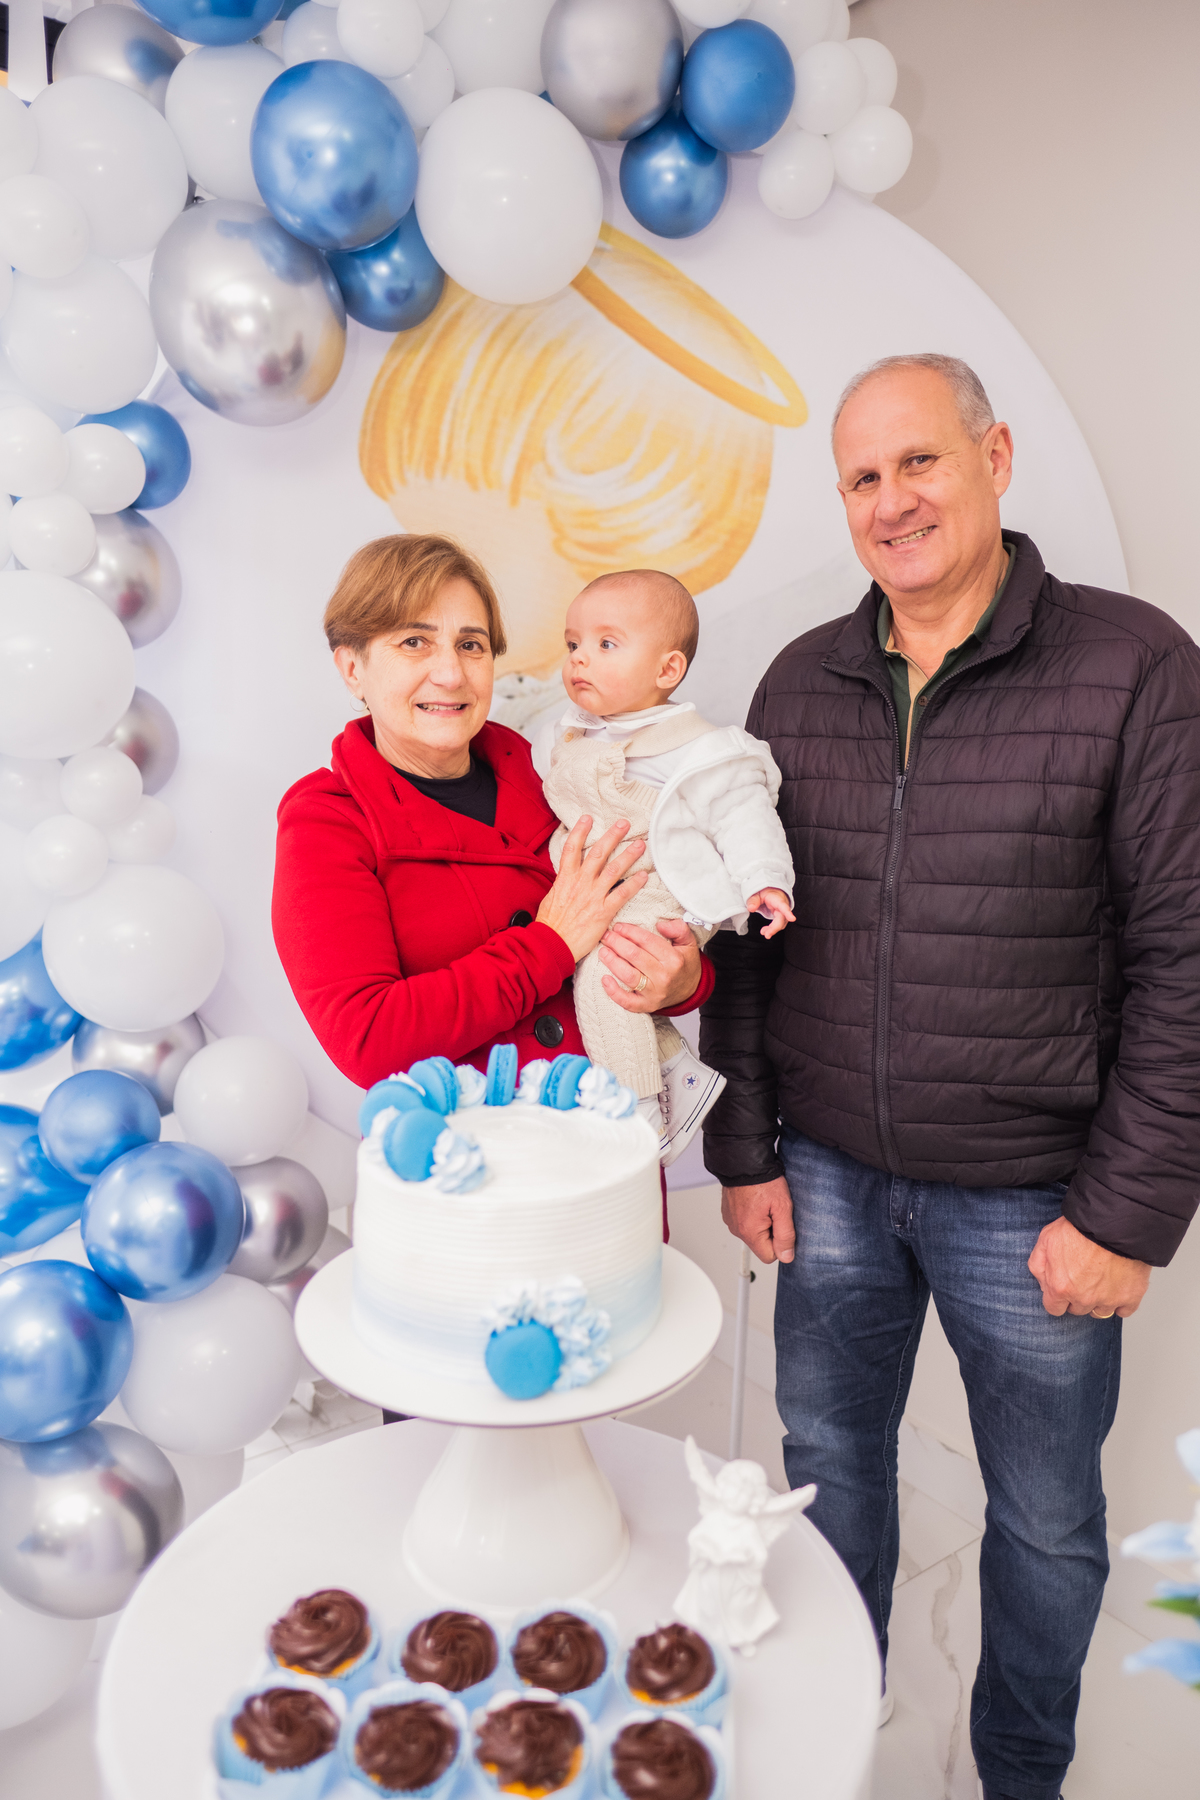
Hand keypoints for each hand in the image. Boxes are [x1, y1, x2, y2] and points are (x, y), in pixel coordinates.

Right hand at [536, 815, 647, 960]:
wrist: (551, 944)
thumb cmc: (550, 924)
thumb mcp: (551, 898)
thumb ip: (563, 885)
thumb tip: (567, 878)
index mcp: (565, 878)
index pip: (572, 848)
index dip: (580, 831)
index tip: (588, 818)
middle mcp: (580, 883)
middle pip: (598, 853)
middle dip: (612, 836)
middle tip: (624, 824)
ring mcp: (593, 895)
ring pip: (614, 869)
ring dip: (629, 855)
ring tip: (640, 845)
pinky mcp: (603, 911)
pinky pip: (622, 893)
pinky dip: (634, 883)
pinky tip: (644, 876)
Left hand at [599, 917, 701, 1012]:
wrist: (689, 990)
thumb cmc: (684, 964)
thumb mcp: (689, 943)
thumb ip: (679, 929)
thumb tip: (661, 924)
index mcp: (674, 960)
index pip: (647, 941)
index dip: (630, 932)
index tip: (618, 926)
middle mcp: (664, 977)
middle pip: (634, 956)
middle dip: (616, 943)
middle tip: (606, 935)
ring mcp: (654, 993)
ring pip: (628, 976)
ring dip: (612, 962)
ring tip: (603, 951)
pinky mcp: (646, 1005)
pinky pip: (627, 1001)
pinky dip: (614, 992)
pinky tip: (604, 979)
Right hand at [721, 1178, 794, 1264]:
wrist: (744, 1160)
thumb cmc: (763, 1180)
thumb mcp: (783, 1207)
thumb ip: (786, 1235)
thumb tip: (786, 1256)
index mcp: (749, 1231)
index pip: (769, 1256)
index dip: (780, 1242)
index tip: (781, 1223)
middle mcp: (737, 1229)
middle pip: (761, 1244)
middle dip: (771, 1231)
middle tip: (774, 1210)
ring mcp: (731, 1221)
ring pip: (753, 1233)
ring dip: (761, 1222)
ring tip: (765, 1203)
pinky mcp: (729, 1213)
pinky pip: (744, 1222)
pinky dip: (752, 1214)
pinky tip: (756, 1200)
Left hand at [746, 887, 794, 939]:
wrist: (770, 890)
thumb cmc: (765, 891)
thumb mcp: (756, 893)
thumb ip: (753, 900)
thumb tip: (751, 908)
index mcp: (777, 898)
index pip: (783, 905)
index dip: (787, 913)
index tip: (792, 919)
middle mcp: (783, 905)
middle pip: (782, 918)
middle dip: (775, 927)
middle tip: (766, 934)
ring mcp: (783, 911)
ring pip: (781, 923)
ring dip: (773, 929)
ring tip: (763, 932)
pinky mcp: (781, 916)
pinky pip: (779, 924)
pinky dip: (773, 929)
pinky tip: (766, 930)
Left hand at [1027, 1214, 1149, 1318]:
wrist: (1113, 1222)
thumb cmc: (1080, 1228)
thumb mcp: (1046, 1240)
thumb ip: (1038, 1265)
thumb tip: (1043, 1283)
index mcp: (1061, 1288)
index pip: (1054, 1308)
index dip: (1057, 1297)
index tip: (1063, 1288)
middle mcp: (1084, 1298)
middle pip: (1078, 1309)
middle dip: (1078, 1296)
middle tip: (1084, 1277)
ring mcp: (1108, 1300)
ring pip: (1100, 1312)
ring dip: (1099, 1301)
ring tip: (1101, 1281)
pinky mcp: (1130, 1296)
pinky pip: (1124, 1311)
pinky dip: (1121, 1302)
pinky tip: (1118, 1288)